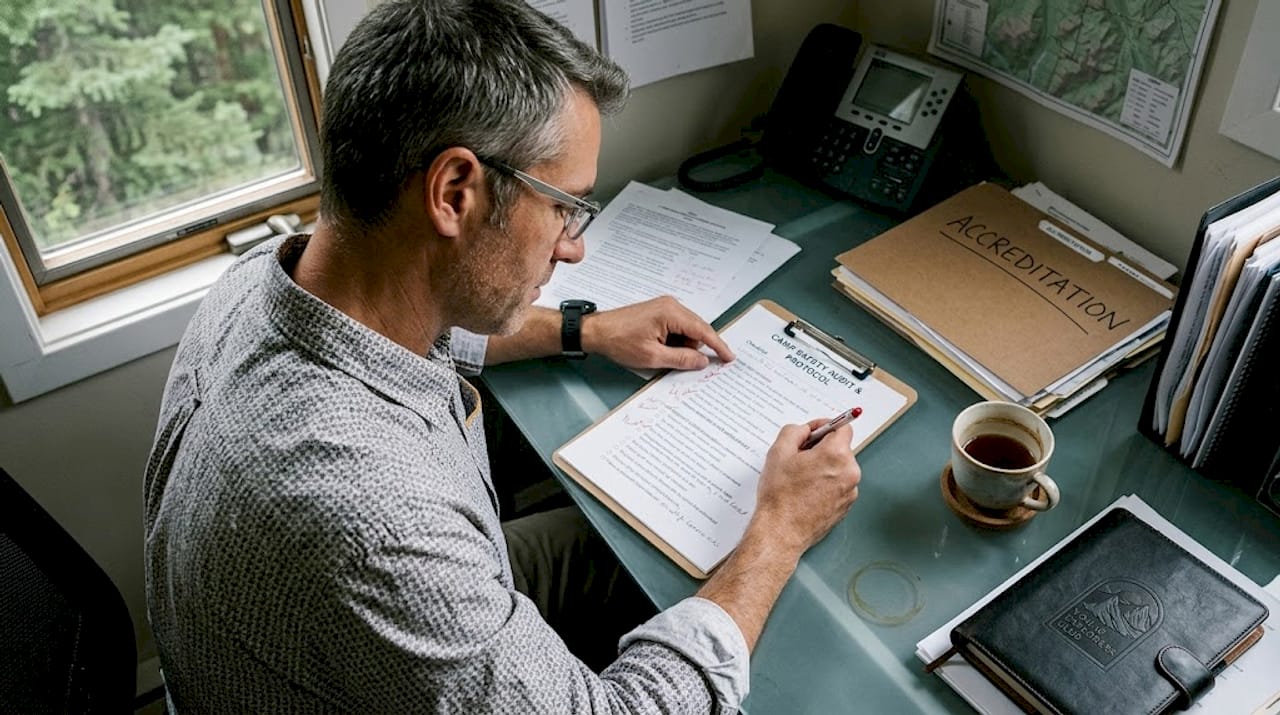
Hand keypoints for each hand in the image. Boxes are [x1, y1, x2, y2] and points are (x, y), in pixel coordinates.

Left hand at [580, 295, 734, 369]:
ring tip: (661, 355)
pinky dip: (674, 341)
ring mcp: (664, 307)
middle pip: (696, 330)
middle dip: (693, 349)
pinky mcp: (658, 312)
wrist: (596, 331)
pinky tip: (661, 349)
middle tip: (683, 364)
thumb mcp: (653, 356)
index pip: (703, 331)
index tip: (729, 357)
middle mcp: (671, 305)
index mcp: (672, 313)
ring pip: (686, 331)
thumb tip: (702, 361)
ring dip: (681, 346)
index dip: (718, 346)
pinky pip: (676, 328)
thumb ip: (682, 359)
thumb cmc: (619, 341)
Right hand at [750, 418, 861, 555]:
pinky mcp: (846, 506)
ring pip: (839, 468)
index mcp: (836, 455)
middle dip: (821, 449)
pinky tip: (806, 492)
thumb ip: (794, 431)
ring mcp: (850, 491)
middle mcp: (849, 472)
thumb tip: (805, 430)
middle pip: (840, 449)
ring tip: (800, 479)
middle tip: (798, 459)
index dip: (825, 426)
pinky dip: (826, 484)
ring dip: (824, 468)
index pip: (843, 427)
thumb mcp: (778, 452)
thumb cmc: (780, 497)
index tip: (814, 432)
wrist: (781, 531)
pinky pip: (839, 486)